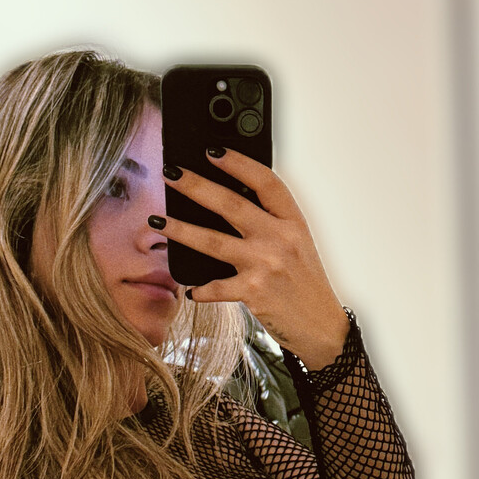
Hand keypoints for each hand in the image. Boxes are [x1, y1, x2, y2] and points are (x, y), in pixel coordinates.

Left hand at [162, 148, 349, 368]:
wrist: (321, 327)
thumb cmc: (306, 285)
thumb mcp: (298, 246)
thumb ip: (271, 224)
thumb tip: (229, 204)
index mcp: (293, 222)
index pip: (266, 182)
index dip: (238, 163)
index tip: (213, 151)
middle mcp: (280, 239)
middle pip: (231, 204)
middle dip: (195, 186)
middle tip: (171, 173)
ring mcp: (266, 264)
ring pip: (212, 240)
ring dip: (180, 229)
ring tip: (157, 220)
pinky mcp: (253, 292)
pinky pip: (215, 286)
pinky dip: (200, 288)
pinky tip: (190, 288)